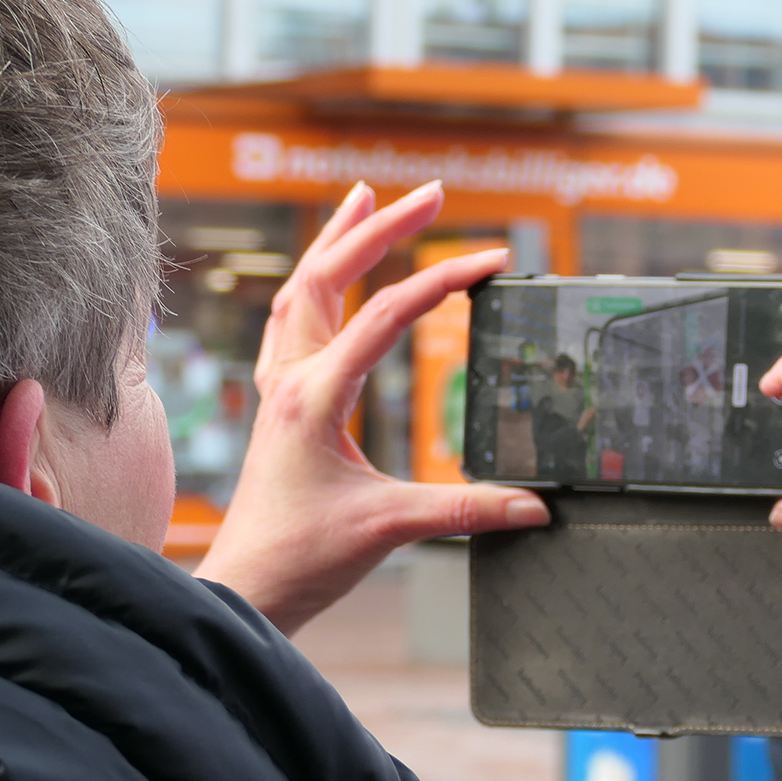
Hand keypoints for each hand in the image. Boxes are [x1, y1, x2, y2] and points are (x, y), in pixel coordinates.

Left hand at [196, 180, 548, 634]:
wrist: (246, 585)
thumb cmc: (302, 557)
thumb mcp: (390, 528)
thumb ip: (466, 511)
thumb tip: (536, 507)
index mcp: (315, 397)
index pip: (385, 316)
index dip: (442, 280)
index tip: (492, 261)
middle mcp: (290, 380)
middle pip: (329, 276)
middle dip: (381, 228)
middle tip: (431, 194)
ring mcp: (278, 388)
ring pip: (301, 289)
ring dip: (336, 241)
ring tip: (366, 199)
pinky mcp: (278, 404)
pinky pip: (291, 320)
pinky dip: (315, 282)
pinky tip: (328, 274)